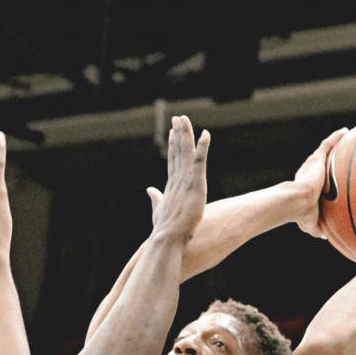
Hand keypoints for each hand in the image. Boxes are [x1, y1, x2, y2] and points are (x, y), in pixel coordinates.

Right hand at [143, 114, 209, 243]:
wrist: (167, 237)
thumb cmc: (164, 228)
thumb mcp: (159, 209)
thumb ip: (155, 198)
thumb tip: (149, 189)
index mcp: (171, 185)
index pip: (172, 160)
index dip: (173, 145)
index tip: (173, 131)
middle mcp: (177, 179)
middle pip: (178, 151)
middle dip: (178, 133)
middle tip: (178, 117)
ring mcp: (185, 180)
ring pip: (186, 152)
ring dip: (186, 134)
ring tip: (185, 119)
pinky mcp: (195, 184)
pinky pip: (199, 161)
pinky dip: (203, 147)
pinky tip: (206, 134)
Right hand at [291, 128, 348, 239]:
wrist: (297, 202)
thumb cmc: (302, 214)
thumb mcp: (312, 224)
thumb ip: (318, 229)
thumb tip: (325, 236)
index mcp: (308, 187)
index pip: (318, 181)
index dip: (325, 179)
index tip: (333, 180)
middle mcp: (310, 173)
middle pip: (322, 164)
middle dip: (330, 160)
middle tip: (341, 158)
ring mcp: (313, 165)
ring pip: (326, 152)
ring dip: (335, 144)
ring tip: (347, 139)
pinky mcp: (316, 159)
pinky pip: (327, 144)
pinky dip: (336, 137)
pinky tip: (345, 131)